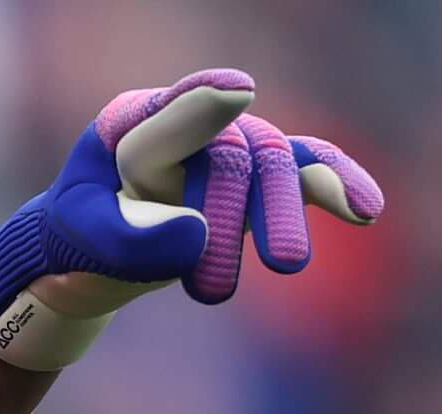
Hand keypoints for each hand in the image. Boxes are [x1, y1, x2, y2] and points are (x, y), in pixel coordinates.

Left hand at [0, 69, 383, 370]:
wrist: (86, 261)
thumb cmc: (76, 242)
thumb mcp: (81, 242)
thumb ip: (127, 240)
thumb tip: (194, 237)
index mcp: (128, 125)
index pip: (167, 118)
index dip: (201, 106)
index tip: (235, 92)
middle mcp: (185, 121)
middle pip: (229, 154)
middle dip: (232, 216)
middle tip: (212, 293)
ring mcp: (226, 144)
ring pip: (271, 164)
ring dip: (281, 214)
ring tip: (286, 266)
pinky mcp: (256, 176)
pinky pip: (303, 170)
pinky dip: (333, 186)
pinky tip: (366, 210)